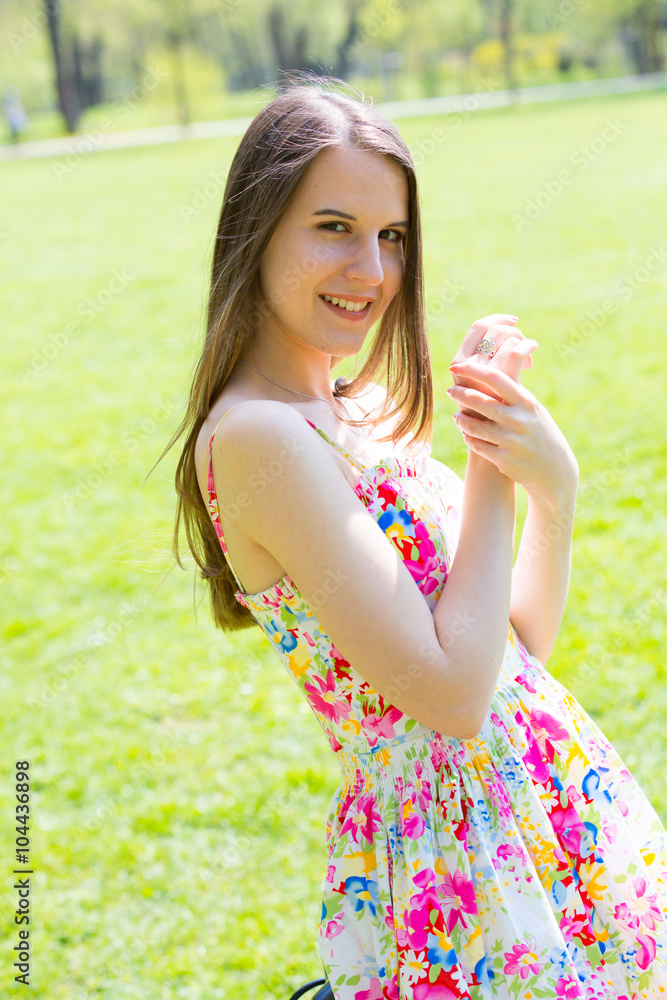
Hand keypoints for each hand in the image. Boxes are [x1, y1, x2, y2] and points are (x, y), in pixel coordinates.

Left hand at [446, 362, 578, 506]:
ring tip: (456, 415)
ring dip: (461, 420)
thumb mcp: (534, 410)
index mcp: (526, 402)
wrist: (555, 471)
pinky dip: (469, 437)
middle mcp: (518, 419)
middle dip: (460, 394)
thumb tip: (490, 374)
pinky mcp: (503, 459)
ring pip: (474, 426)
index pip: (495, 378)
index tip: (457, 366)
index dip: (472, 370)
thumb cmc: (541, 434)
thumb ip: (515, 394)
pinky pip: (477, 445)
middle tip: (450, 390)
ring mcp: (510, 440)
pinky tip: (466, 433)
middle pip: (480, 401)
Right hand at [449, 315, 538, 419]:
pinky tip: (532, 359)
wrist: (491, 446)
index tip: (511, 321)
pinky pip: (517, 351)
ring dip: (520, 340)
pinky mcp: (503, 383)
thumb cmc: (485, 418)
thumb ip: (480, 370)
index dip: (494, 319)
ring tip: (526, 359)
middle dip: (511, 328)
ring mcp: (485, 375)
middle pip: (494, 329)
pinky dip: (528, 347)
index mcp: (460, 365)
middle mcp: (469, 366)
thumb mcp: (475, 391)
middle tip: (521, 336)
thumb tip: (499, 338)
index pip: (477, 328)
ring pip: (507, 338)